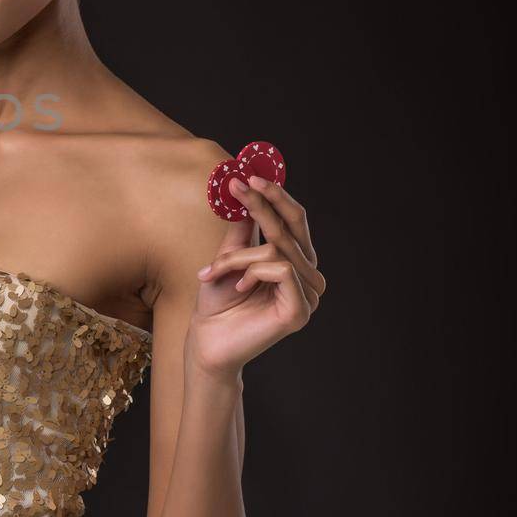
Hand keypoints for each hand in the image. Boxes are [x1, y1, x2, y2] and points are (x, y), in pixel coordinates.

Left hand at [189, 173, 324, 379]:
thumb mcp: (229, 256)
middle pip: (291, 228)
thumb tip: (246, 187)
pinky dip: (251, 272)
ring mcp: (309, 294)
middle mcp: (309, 276)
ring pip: (277, 248)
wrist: (207, 341)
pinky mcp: (301, 310)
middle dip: (262, 204)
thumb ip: (244, 227)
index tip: (249, 175)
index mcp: (296, 261)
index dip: (276, 195)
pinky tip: (237, 288)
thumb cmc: (217, 301)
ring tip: (214, 270)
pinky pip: (280, 270)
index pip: (294, 220)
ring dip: (238, 255)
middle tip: (238, 186)